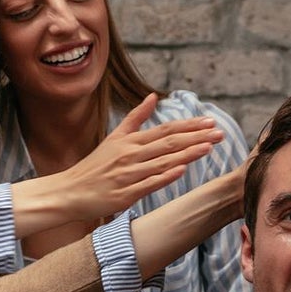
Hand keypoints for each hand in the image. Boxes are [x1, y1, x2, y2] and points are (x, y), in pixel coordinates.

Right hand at [56, 94, 223, 220]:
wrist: (71, 191)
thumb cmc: (95, 166)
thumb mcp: (114, 137)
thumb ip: (135, 118)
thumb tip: (153, 97)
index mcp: (130, 141)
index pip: (165, 129)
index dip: (189, 125)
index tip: (210, 122)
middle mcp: (131, 155)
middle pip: (169, 143)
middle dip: (196, 137)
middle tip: (220, 133)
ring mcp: (129, 174)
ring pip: (162, 161)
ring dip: (187, 154)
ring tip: (209, 147)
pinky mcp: (125, 194)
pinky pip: (148, 184)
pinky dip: (165, 176)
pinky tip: (181, 170)